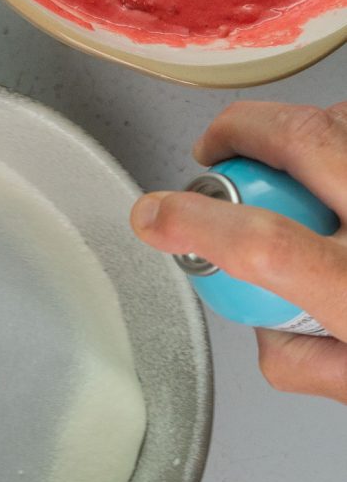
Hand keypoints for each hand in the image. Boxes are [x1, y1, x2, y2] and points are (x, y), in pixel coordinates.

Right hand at [131, 101, 346, 404]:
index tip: (152, 217)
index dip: (194, 222)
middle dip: (239, 133)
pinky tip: (329, 163)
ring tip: (278, 157)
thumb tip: (257, 319)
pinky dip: (336, 133)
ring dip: (296, 129)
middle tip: (210, 152)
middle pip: (303, 142)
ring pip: (338, 122)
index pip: (262, 244)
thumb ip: (297, 360)